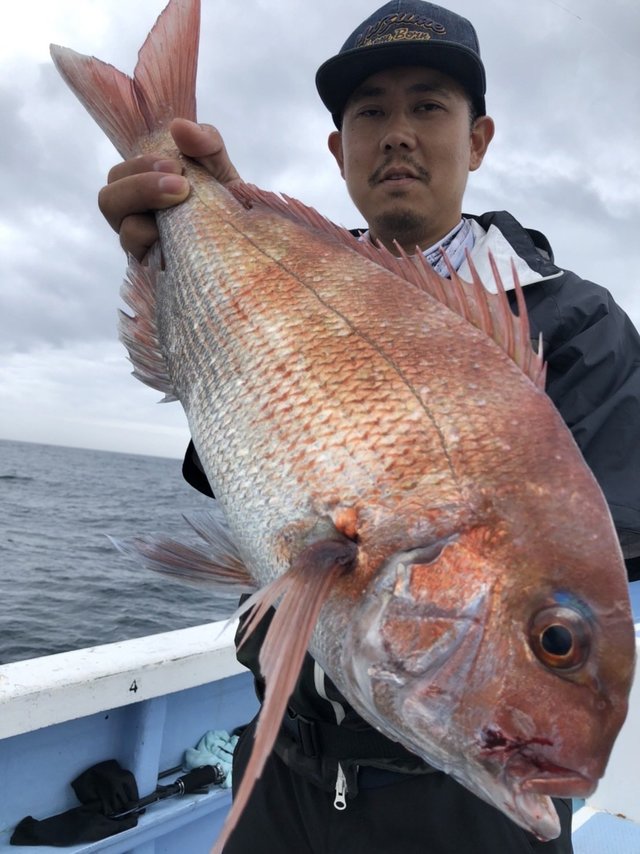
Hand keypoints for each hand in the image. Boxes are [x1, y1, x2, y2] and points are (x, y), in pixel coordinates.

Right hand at [98, 118, 241, 260]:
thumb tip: (178, 127)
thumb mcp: (221, 171)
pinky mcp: (157, 275)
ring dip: (150, 219)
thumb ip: (206, 144)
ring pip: (124, 232)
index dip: (140, 166)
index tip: (177, 166)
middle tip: (181, 187)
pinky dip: (160, 248)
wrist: (253, 249)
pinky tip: (183, 241)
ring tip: (184, 209)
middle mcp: (138, 221)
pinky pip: (144, 261)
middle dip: (140, 188)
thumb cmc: (230, 208)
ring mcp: (146, 251)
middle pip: (109, 200)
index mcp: (145, 192)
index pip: (119, 176)